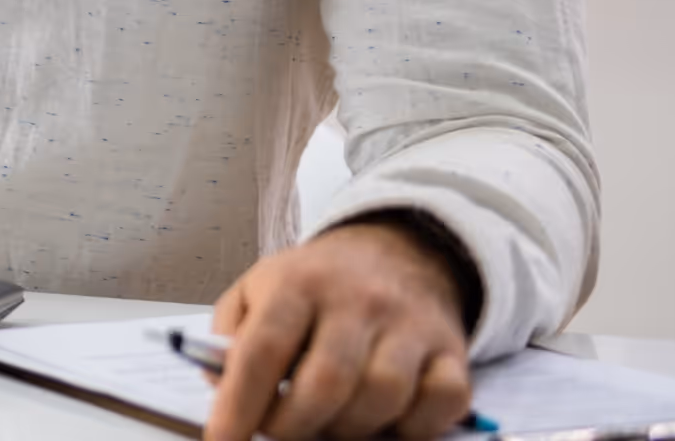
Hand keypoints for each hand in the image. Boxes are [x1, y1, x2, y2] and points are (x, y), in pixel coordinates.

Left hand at [202, 218, 473, 440]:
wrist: (397, 252)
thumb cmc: (315, 286)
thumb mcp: (257, 290)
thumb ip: (229, 336)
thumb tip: (222, 389)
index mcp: (297, 283)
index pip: (262, 349)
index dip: (239, 404)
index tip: (222, 440)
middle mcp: (357, 299)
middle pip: (326, 382)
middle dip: (295, 426)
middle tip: (280, 433)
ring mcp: (409, 323)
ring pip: (382, 397)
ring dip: (349, 430)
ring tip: (329, 424)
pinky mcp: (452, 349)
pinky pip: (441, 401)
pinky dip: (413, 427)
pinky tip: (386, 420)